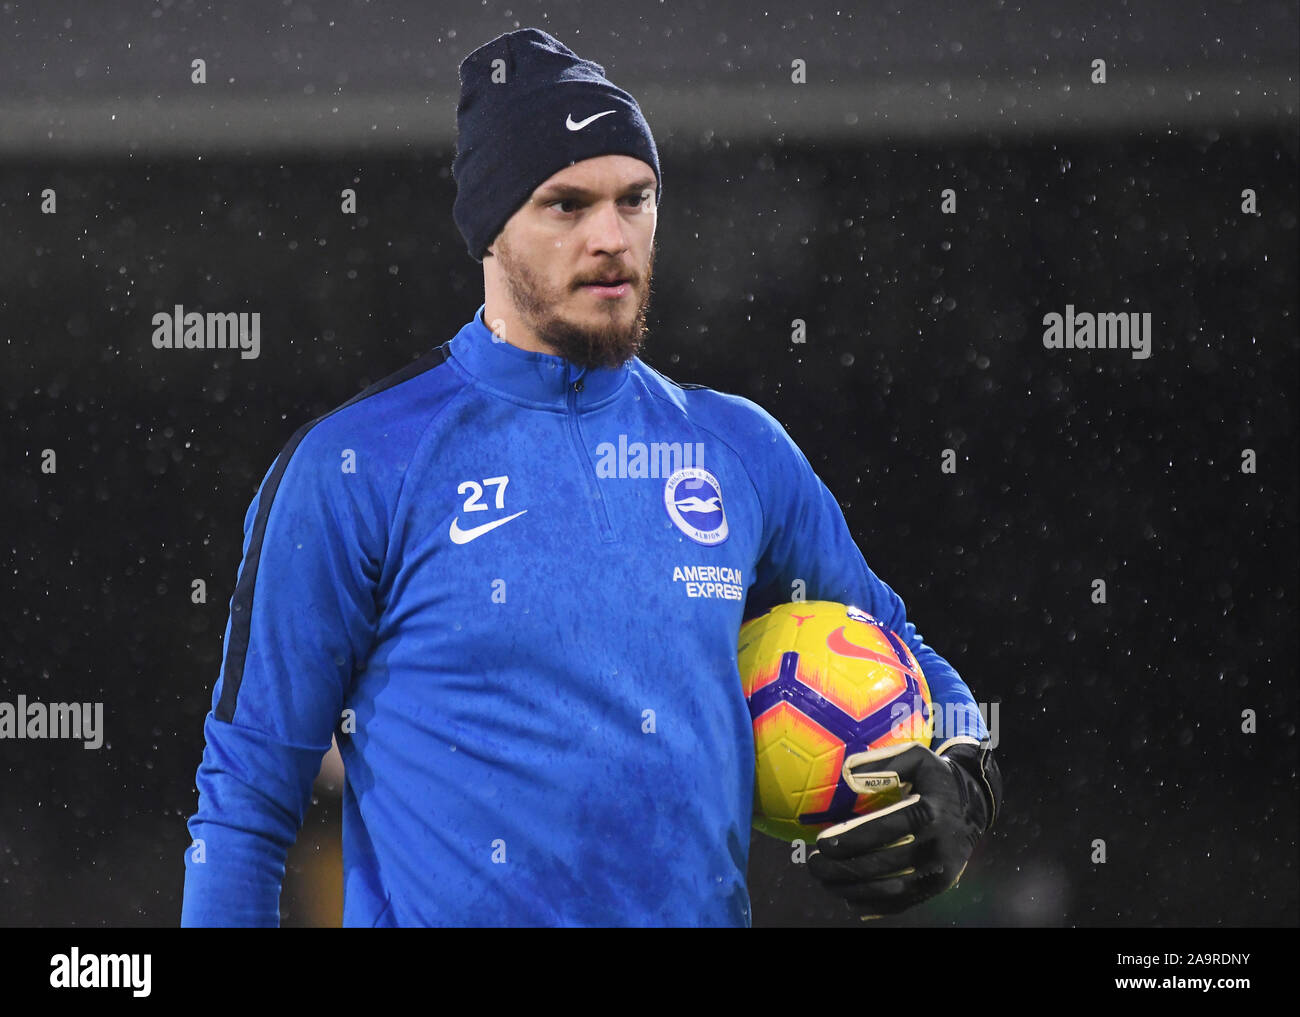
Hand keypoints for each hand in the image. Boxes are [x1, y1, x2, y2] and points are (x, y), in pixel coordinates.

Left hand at [806, 739, 1001, 916]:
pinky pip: (903, 902)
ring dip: (851, 889)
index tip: (822, 843)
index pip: (883, 831)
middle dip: (842, 869)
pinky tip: (848, 898)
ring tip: (825, 881)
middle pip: (882, 865)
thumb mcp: (916, 758)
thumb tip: (846, 773)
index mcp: (928, 812)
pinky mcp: (939, 886)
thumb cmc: (935, 778)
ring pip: (889, 889)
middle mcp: (935, 845)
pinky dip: (873, 904)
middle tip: (815, 865)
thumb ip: (883, 763)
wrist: (974, 807)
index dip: (850, 840)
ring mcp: (939, 870)